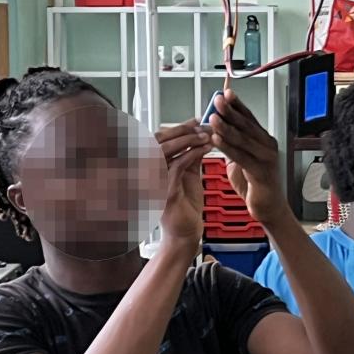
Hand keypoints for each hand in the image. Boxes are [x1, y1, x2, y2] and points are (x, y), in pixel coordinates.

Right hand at [154, 120, 210, 245]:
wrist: (186, 232)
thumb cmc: (185, 206)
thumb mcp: (188, 175)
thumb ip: (189, 157)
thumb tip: (198, 137)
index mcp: (152, 167)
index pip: (159, 139)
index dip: (177, 127)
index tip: (195, 120)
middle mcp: (147, 172)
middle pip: (158, 140)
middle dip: (182, 129)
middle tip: (201, 124)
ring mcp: (152, 182)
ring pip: (165, 150)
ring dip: (187, 139)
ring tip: (205, 135)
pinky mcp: (163, 191)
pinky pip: (177, 166)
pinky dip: (192, 154)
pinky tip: (205, 149)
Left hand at [207, 91, 289, 226]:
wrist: (268, 207)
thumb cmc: (254, 184)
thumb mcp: (241, 159)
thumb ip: (233, 144)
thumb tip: (217, 128)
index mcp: (263, 140)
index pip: (249, 117)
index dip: (237, 105)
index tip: (225, 93)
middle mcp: (267, 146)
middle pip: (246, 124)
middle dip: (230, 111)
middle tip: (218, 100)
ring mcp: (266, 158)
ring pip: (243, 138)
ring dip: (226, 127)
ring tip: (213, 117)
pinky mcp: (261, 172)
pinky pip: (241, 156)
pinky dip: (227, 147)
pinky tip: (216, 140)